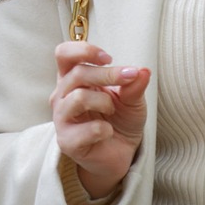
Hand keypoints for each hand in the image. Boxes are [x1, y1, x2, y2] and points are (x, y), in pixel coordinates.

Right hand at [51, 40, 150, 198]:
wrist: (119, 154)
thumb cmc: (119, 120)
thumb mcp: (132, 100)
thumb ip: (134, 85)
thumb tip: (142, 71)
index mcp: (72, 78)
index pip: (64, 54)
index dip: (83, 50)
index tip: (108, 58)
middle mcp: (62, 95)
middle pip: (77, 73)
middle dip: (107, 74)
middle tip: (128, 77)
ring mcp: (62, 118)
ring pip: (79, 98)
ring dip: (104, 101)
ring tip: (112, 110)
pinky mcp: (67, 141)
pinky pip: (88, 129)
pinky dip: (105, 129)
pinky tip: (107, 132)